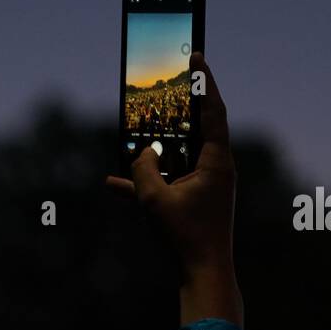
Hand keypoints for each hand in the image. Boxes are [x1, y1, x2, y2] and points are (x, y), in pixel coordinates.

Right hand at [107, 52, 235, 278]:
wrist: (204, 274)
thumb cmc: (186, 237)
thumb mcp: (155, 200)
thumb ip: (143, 169)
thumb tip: (141, 152)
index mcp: (217, 161)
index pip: (212, 110)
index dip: (204, 82)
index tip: (196, 55)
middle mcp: (216, 168)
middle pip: (195, 127)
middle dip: (177, 108)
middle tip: (166, 82)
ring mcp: (206, 185)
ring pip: (177, 154)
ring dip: (155, 147)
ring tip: (134, 133)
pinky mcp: (193, 200)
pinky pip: (168, 180)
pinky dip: (147, 179)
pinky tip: (113, 182)